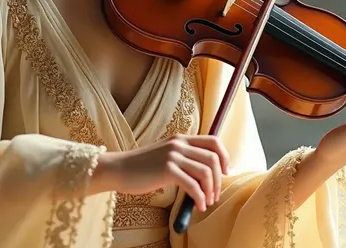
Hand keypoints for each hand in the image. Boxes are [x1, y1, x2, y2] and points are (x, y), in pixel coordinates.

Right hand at [92, 134, 229, 211]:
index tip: (225, 172)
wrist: (119, 169)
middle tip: (214, 194)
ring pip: (206, 172)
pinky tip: (198, 205)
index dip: (225, 157)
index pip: (213, 141)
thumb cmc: (142, 168)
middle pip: (213, 158)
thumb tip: (206, 174)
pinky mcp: (167, 170)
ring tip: (206, 202)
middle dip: (219, 179)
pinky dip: (199, 197)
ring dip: (210, 191)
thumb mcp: (166, 156)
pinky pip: (193, 185)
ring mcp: (173, 156)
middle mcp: (179, 144)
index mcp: (181, 139)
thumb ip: (184, 158)